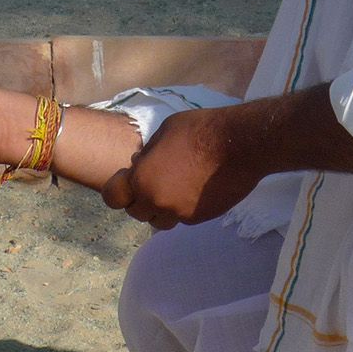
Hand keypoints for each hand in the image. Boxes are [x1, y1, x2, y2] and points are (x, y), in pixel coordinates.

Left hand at [101, 107, 262, 228]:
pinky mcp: (200, 218)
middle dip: (141, 199)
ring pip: (160, 220)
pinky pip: (182, 218)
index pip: (113, 198)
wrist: (239, 145)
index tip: (126, 183)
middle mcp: (157, 201)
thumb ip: (147, 154)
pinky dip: (183, 208)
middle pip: (137, 212)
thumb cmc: (199, 131)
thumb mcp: (163, 132)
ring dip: (161, 209)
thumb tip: (139, 164)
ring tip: (173, 189)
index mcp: (142, 179)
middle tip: (153, 183)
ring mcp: (179, 213)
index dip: (118, 191)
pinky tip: (194, 190)